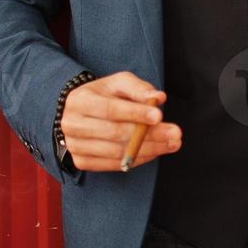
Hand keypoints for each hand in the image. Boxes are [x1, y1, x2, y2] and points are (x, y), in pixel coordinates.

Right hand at [60, 71, 181, 171]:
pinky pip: (113, 165)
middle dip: (149, 134)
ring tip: (172, 143)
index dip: (135, 113)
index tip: (159, 115)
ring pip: (116, 152)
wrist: (81, 113)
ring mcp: (75, 146)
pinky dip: (137, 159)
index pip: (110, 109)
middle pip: (114, 133)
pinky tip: (155, 151)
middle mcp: (72, 125)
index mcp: (80, 101)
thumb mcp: (119, 83)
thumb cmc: (104, 95)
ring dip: (148, 149)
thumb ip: (139, 88)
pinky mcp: (81, 162)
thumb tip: (159, 97)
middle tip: (175, 134)